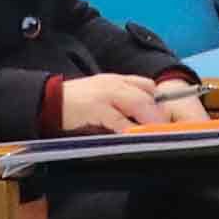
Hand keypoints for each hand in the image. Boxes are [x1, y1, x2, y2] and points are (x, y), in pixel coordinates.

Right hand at [51, 71, 210, 132]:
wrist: (47, 101)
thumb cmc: (74, 105)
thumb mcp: (100, 99)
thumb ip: (119, 107)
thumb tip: (139, 124)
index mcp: (116, 80)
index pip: (147, 86)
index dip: (161, 101)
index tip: (170, 119)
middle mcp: (114, 83)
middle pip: (147, 94)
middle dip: (161, 113)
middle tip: (171, 131)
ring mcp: (106, 94)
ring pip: (138, 103)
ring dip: (151, 120)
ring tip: (160, 135)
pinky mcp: (96, 107)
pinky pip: (119, 119)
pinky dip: (130, 129)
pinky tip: (136, 138)